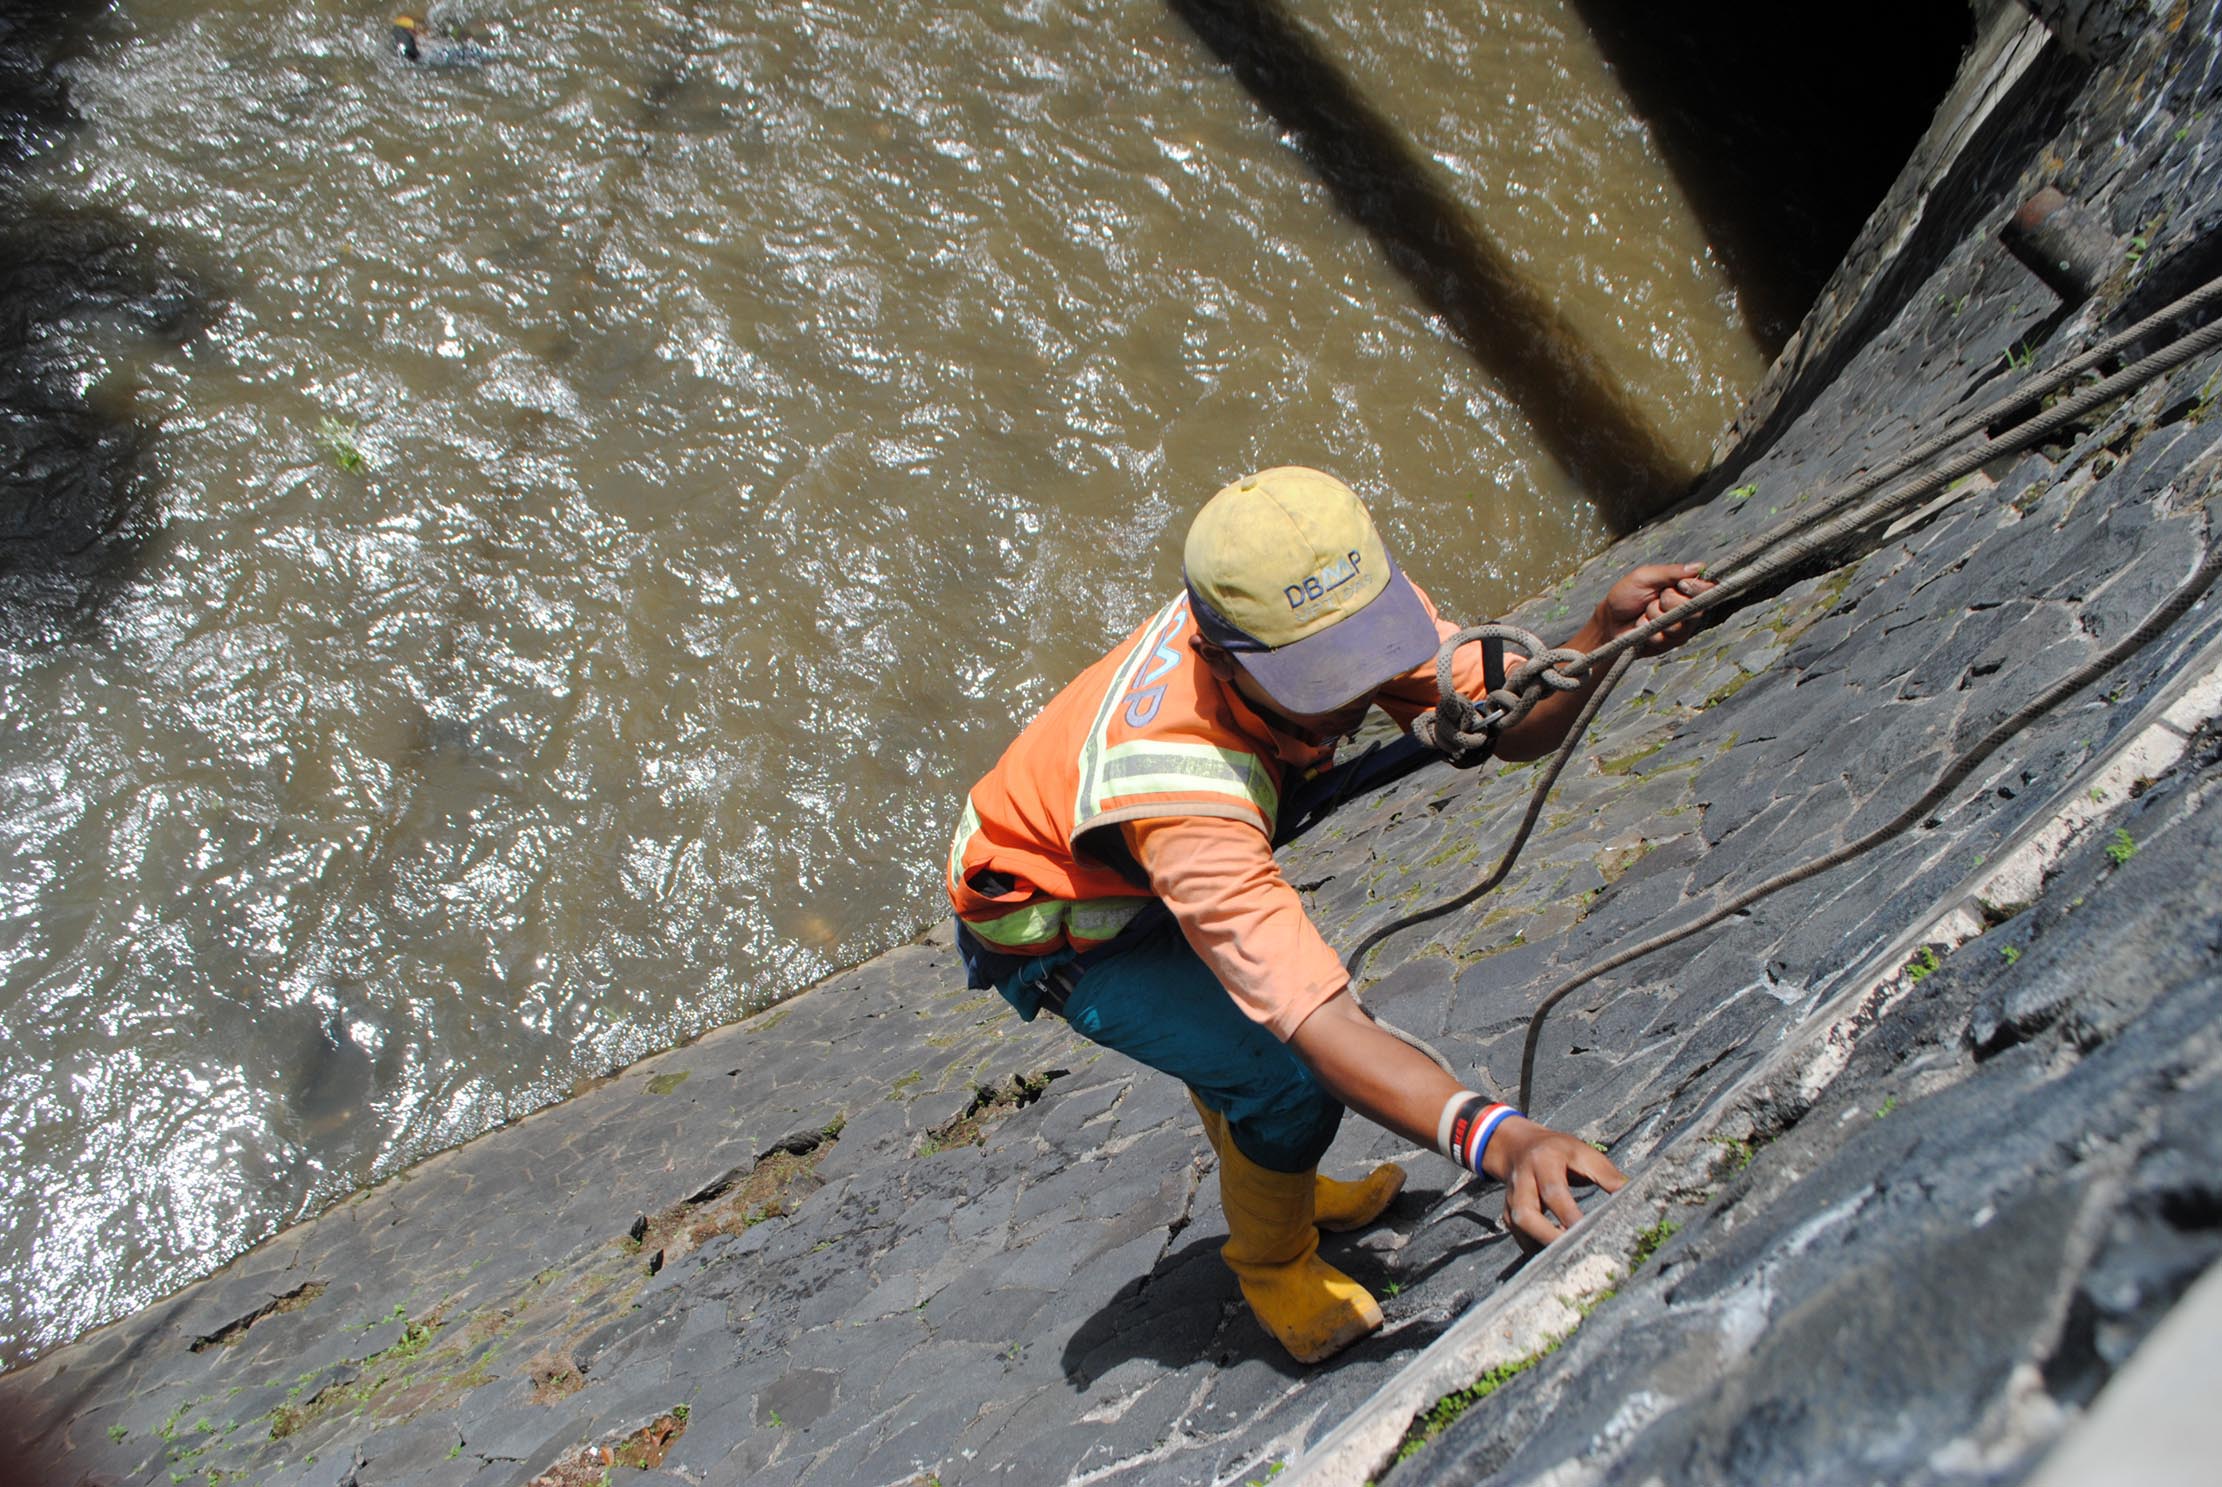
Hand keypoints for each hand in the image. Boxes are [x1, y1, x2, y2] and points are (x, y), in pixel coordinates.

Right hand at [1482, 1117, 1626, 1249]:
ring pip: (1518, 1228)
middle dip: (1549, 1236)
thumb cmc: (1558, 1151)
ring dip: (1542, 1245)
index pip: (1554, 1191)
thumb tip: (1632, 1192)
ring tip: (1568, 1257)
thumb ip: (1605, 1173)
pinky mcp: (1508, 1214)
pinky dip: (1537, 1249)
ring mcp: (1512, 1200)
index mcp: (1543, 1162)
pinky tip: (1557, 1257)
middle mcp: (1522, 1181)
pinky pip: (1520, 1237)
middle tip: (1575, 1252)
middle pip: (1526, 1214)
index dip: (1569, 1214)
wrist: (1518, 1146)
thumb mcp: (1582, 1152)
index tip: (1590, 1231)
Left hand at [1596, 562, 1714, 654]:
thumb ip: (1671, 572)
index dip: (1699, 587)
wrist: (1609, 622)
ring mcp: (1682, 626)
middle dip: (1669, 602)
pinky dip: (1650, 630)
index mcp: (1684, 587)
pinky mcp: (1672, 642)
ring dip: (1656, 616)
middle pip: (1696, 607)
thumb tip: (1699, 566)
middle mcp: (1688, 606)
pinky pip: (1667, 637)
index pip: (1709, 587)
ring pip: (1679, 624)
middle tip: (1654, 599)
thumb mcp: (1645, 577)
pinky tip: (1643, 627)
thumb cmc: (1625, 595)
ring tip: (1645, 613)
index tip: (1681, 585)